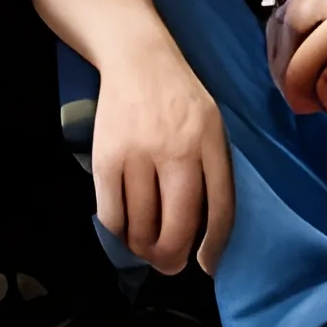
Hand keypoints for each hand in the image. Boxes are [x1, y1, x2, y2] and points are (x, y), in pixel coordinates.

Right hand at [90, 47, 234, 276]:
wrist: (138, 60)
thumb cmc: (180, 97)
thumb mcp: (212, 125)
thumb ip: (213, 169)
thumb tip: (205, 227)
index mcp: (212, 143)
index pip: (220, 209)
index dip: (214, 247)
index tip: (207, 266)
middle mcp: (178, 151)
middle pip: (177, 225)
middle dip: (172, 257)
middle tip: (168, 264)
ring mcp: (139, 155)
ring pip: (141, 225)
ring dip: (142, 247)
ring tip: (145, 247)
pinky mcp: (106, 158)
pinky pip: (111, 214)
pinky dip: (118, 232)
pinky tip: (124, 229)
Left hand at [278, 0, 326, 120]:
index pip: (278, 33)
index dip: (283, 63)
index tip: (302, 85)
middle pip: (277, 47)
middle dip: (286, 79)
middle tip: (306, 102)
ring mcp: (319, 9)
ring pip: (288, 58)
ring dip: (295, 87)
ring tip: (313, 107)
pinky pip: (307, 63)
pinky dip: (309, 86)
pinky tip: (324, 102)